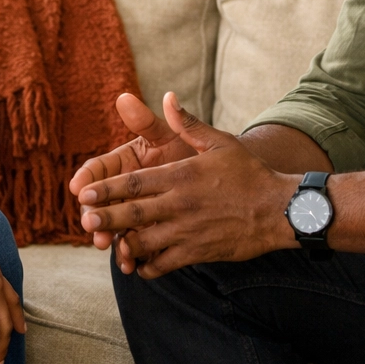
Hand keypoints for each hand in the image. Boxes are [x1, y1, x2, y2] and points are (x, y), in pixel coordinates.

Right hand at [69, 93, 198, 261]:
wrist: (223, 186)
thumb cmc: (193, 156)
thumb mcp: (171, 137)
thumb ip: (148, 122)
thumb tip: (124, 97)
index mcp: (125, 163)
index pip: (99, 169)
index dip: (86, 178)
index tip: (77, 186)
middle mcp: (125, 190)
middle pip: (100, 202)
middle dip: (93, 212)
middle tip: (89, 223)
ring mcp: (134, 213)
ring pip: (114, 226)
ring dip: (109, 238)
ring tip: (110, 246)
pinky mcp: (147, 233)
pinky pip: (134, 245)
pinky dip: (130, 255)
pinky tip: (131, 264)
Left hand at [75, 92, 300, 278]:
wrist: (279, 210)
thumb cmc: (249, 173)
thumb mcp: (220, 142)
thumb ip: (188, 124)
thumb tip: (167, 97)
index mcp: (181, 175)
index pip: (134, 182)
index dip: (106, 188)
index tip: (85, 193)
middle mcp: (180, 204)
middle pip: (132, 214)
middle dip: (105, 218)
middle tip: (84, 221)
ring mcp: (188, 231)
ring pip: (144, 242)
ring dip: (124, 245)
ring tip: (109, 245)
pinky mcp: (198, 252)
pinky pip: (164, 264)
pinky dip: (148, 266)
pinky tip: (140, 264)